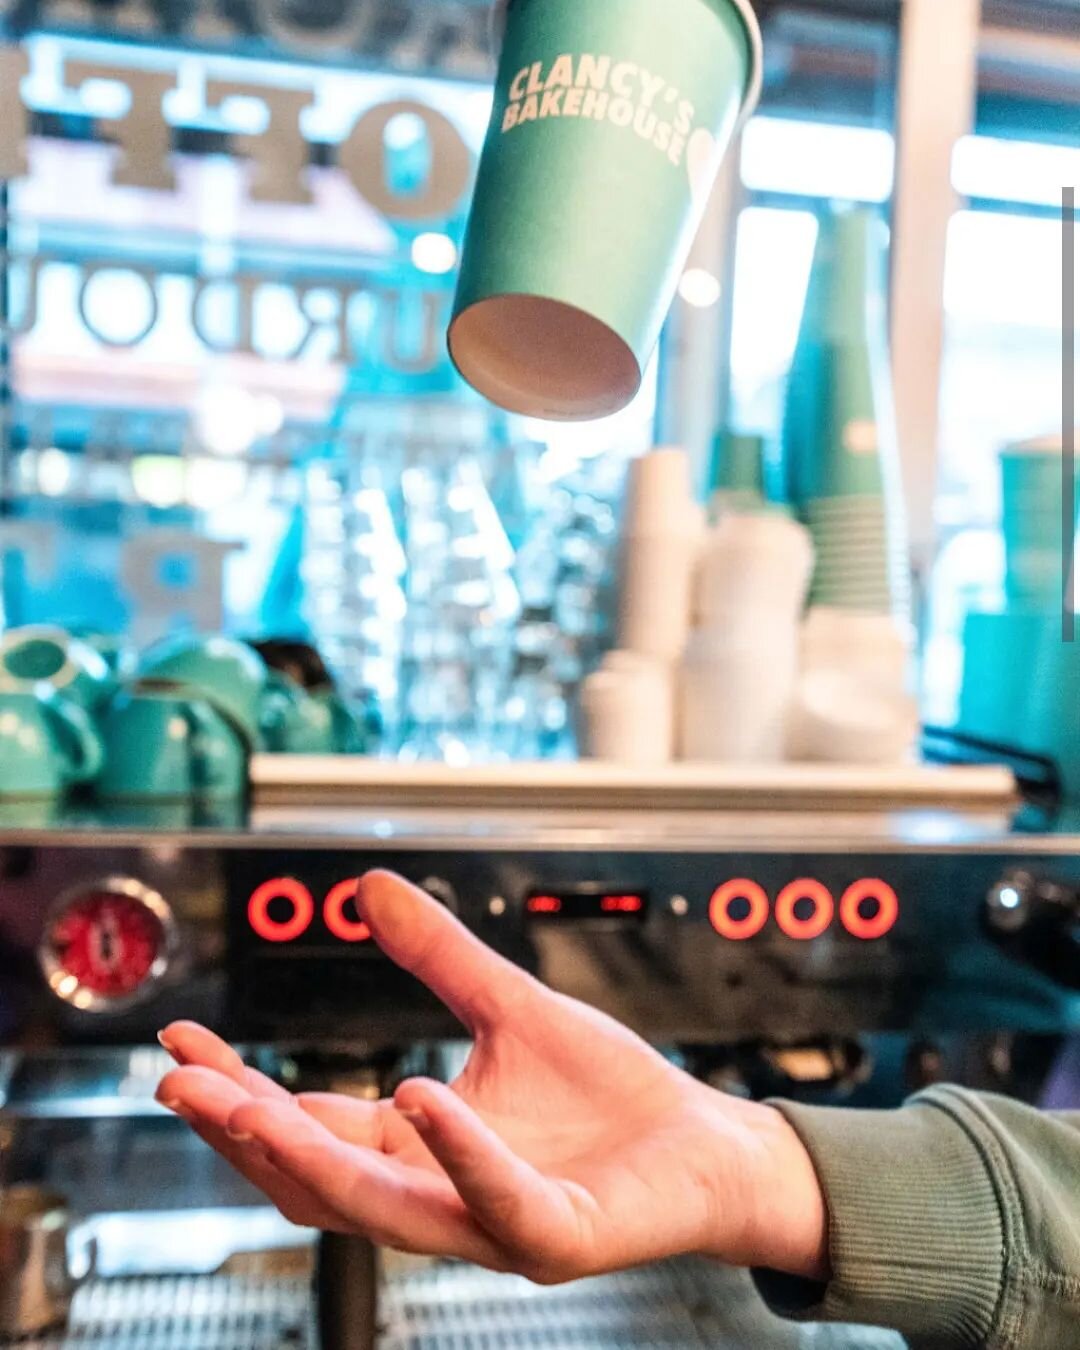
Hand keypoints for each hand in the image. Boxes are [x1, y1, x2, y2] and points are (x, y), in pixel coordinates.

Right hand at [156, 871, 827, 1283]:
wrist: (706, 1146)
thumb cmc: (612, 1097)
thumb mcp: (510, 1006)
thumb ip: (440, 955)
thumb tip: (368, 888)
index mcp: (419, 1145)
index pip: (307, 1120)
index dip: (241, 1086)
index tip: (183, 1036)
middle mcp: (439, 1197)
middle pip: (316, 1175)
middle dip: (240, 1131)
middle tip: (177, 1078)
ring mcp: (492, 1226)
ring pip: (378, 1206)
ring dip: (307, 1155)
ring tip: (245, 1099)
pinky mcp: (555, 1238)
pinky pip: (494, 1201)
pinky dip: (455, 1151)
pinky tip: (417, 1094)